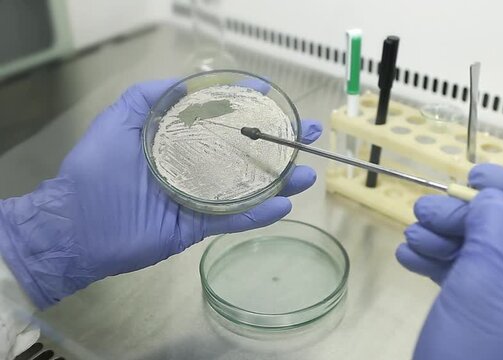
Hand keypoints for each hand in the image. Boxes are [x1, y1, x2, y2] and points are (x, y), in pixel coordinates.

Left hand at [0, 79, 322, 307]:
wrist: (75, 228)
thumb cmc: (95, 172)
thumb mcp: (117, 122)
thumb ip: (148, 98)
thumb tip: (186, 80)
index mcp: (177, 140)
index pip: (219, 118)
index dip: (244, 104)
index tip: (269, 93)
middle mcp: (192, 166)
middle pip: (242, 151)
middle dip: (276, 141)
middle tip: (306, 134)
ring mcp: (197, 197)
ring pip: (245, 186)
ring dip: (278, 180)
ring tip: (307, 173)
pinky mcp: (196, 226)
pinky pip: (231, 219)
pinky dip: (258, 214)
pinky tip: (283, 205)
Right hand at [396, 164, 502, 359]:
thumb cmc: (485, 347)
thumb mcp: (493, 272)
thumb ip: (496, 221)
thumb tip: (492, 198)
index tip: (473, 177)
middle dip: (469, 216)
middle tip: (425, 209)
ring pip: (486, 255)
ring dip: (447, 238)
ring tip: (411, 234)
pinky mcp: (488, 324)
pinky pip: (468, 280)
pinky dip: (440, 264)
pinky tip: (409, 257)